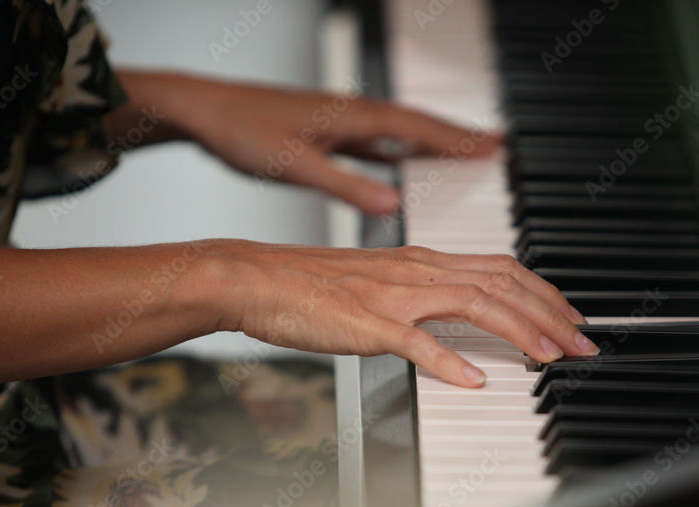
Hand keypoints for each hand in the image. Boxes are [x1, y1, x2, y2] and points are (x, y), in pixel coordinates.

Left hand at [120, 72, 500, 214]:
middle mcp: (352, 113)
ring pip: (398, 131)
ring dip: (431, 141)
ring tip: (462, 150)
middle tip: (495, 144)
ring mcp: (339, 121)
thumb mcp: (296, 166)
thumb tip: (393, 203)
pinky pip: (374, 142)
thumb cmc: (243, 131)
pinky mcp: (323, 132)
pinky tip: (401, 166)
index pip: (419, 127)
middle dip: (457, 135)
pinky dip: (397, 151)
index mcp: (353, 116)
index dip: (458, 139)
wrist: (203, 111)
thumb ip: (346, 186)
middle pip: (418, 124)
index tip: (494, 146)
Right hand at [200, 241, 598, 386]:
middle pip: (501, 282)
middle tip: (581, 342)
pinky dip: (450, 361)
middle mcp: (416, 270)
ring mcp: (393, 295)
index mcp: (420, 261)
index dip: (542, 292)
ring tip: (549, 357)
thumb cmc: (306, 285)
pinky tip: (474, 381)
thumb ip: (416, 301)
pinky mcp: (367, 323)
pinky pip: (416, 342)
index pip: (499, 267)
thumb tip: (451, 329)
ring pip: (474, 303)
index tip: (568, 317)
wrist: (255, 278)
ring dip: (519, 331)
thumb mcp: (375, 285)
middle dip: (550, 312)